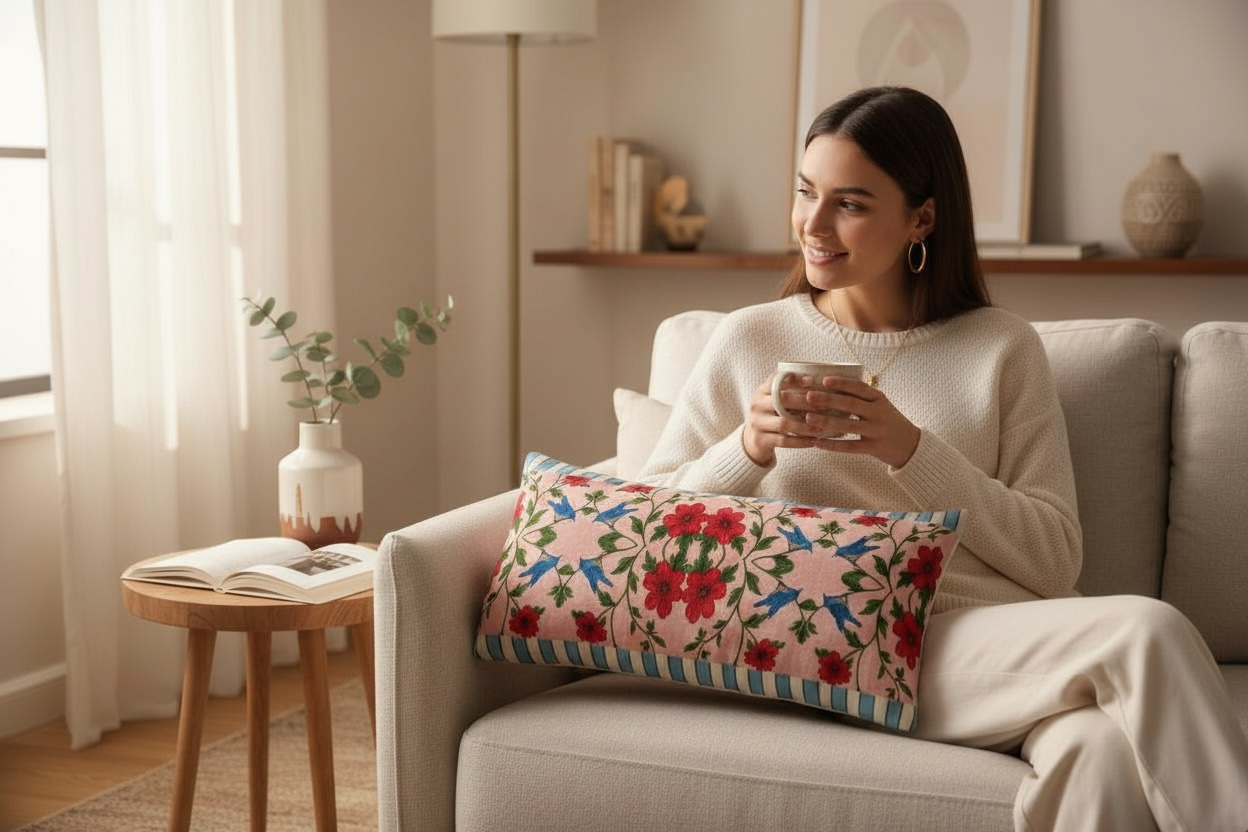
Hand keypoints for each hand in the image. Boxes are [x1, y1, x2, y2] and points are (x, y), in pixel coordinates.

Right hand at [741, 372, 825, 465]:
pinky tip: (813, 441)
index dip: (794, 379)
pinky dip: (800, 441)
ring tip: (820, 428)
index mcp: (761, 391)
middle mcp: (757, 405)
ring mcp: (757, 423)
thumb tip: (816, 380)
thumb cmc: (771, 415)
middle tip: (823, 406)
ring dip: (804, 426)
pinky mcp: (760, 440)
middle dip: (804, 402)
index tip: (812, 381)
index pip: (776, 380)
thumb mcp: (774, 400)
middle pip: (781, 400)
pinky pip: (783, 440)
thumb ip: (787, 390)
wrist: (752, 440)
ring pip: (784, 423)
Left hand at [802, 375, 920, 468]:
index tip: (824, 379)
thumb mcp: (880, 405)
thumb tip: (830, 386)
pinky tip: (817, 442)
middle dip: (828, 399)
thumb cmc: (888, 421)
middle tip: (808, 396)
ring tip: (808, 418)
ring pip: (848, 425)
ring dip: (826, 421)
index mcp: (879, 399)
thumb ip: (861, 397)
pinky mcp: (873, 448)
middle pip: (851, 404)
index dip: (842, 383)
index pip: (859, 387)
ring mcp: (876, 431)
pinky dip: (832, 445)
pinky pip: (850, 447)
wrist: (911, 445)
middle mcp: (879, 413)